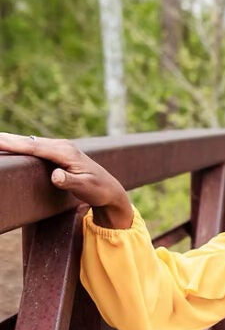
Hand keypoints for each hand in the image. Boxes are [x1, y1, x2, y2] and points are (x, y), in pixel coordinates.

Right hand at [0, 132, 132, 228]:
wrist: (110, 189)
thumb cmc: (98, 190)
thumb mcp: (86, 188)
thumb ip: (70, 182)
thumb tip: (55, 176)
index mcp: (66, 152)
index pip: (35, 147)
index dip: (15, 144)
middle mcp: (62, 146)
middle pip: (29, 142)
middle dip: (8, 139)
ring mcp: (59, 147)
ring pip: (30, 143)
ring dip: (12, 141)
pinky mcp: (57, 152)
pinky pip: (34, 147)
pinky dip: (20, 145)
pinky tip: (8, 145)